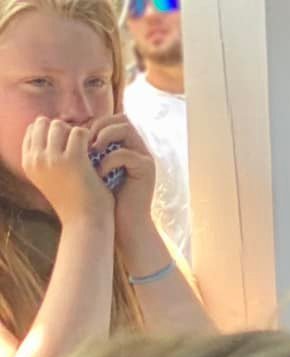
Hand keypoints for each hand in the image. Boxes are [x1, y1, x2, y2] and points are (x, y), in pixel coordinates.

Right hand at [21, 118, 111, 228]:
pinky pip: (80, 132)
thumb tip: (52, 126)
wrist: (86, 225)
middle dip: (63, 129)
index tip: (67, 145)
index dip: (52, 132)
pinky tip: (97, 152)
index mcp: (28, 163)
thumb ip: (46, 156)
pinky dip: (90, 138)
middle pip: (45, 123)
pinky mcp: (73, 160)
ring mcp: (53, 158)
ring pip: (60, 125)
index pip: (34, 129)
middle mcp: (36, 159)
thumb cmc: (73, 203)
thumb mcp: (51, 178)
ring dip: (75, 133)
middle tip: (79, 146)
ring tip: (88, 149)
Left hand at [86, 113, 157, 243]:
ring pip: (125, 129)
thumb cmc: (103, 200)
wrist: (122, 226)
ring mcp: (145, 157)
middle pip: (120, 118)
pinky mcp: (147, 170)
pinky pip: (125, 153)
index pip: (110, 119)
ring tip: (91, 153)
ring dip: (104, 137)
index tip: (76, 138)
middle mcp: (138, 148)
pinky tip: (99, 174)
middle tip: (83, 142)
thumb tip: (62, 127)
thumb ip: (85, 148)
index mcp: (126, 145)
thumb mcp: (90, 168)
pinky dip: (109, 161)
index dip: (93, 124)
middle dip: (98, 127)